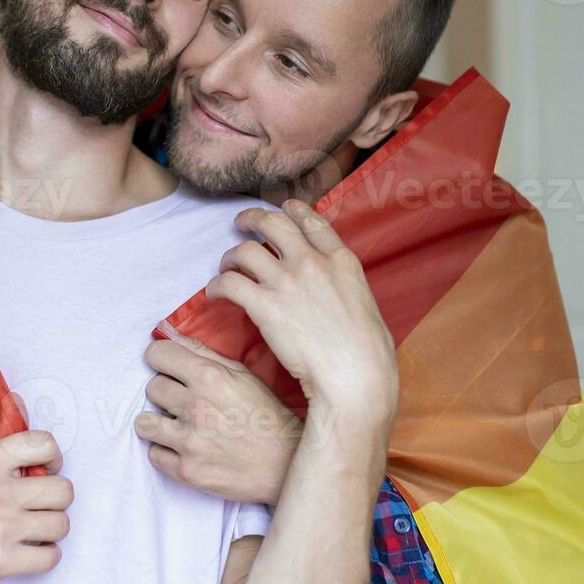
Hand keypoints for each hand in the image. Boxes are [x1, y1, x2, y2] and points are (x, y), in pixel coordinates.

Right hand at [0, 422, 72, 583]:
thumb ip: (0, 434)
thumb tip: (20, 401)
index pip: (46, 444)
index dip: (54, 459)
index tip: (45, 471)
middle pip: (64, 490)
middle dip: (54, 500)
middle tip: (37, 505)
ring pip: (61, 524)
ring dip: (50, 529)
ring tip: (30, 528)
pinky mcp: (0, 562)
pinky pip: (51, 558)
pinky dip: (44, 556)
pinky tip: (26, 550)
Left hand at [134, 337, 301, 504]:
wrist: (286, 466)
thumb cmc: (268, 416)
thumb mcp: (243, 375)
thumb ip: (202, 351)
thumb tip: (167, 331)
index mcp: (210, 378)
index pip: (158, 355)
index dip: (162, 359)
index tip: (168, 367)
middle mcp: (196, 407)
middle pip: (151, 387)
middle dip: (165, 392)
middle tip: (184, 401)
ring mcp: (190, 442)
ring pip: (143, 423)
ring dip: (158, 423)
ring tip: (178, 426)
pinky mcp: (187, 472)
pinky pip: (154, 455)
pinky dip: (167, 452)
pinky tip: (186, 449)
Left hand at [208, 200, 397, 419]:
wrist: (354, 374)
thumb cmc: (368, 352)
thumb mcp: (365, 303)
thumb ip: (344, 286)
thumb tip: (334, 291)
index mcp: (342, 261)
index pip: (313, 222)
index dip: (294, 211)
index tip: (283, 209)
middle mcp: (312, 263)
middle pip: (274, 223)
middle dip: (253, 218)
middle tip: (241, 223)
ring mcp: (287, 281)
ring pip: (246, 250)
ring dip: (231, 255)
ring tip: (226, 266)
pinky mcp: (265, 305)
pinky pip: (230, 283)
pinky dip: (217, 285)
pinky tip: (215, 293)